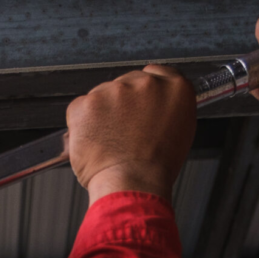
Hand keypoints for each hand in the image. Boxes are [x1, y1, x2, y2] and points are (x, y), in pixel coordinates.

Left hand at [66, 66, 195, 205]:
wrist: (132, 184)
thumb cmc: (154, 169)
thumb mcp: (178, 132)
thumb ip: (165, 108)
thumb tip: (153, 104)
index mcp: (174, 88)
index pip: (156, 74)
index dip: (142, 93)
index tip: (136, 105)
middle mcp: (145, 83)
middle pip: (125, 84)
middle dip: (120, 106)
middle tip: (121, 134)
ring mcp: (115, 90)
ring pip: (101, 97)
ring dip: (100, 116)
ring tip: (109, 143)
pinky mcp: (88, 102)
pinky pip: (80, 109)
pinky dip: (81, 126)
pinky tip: (93, 143)